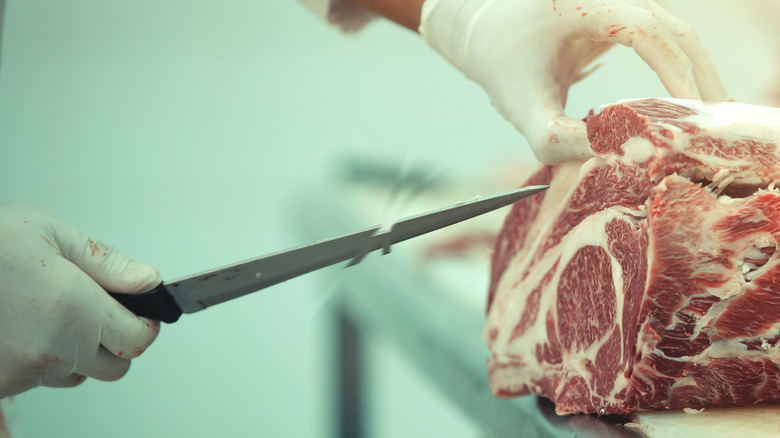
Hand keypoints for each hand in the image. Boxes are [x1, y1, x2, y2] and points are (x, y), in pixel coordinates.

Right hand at [0, 202, 160, 397]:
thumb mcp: (51, 233)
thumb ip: (108, 264)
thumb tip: (147, 280)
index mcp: (75, 307)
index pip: (138, 340)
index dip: (145, 326)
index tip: (142, 316)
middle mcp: (52, 347)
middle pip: (114, 367)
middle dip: (116, 343)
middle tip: (98, 314)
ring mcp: (22, 371)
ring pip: (74, 375)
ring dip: (75, 353)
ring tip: (47, 314)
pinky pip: (36, 382)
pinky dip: (39, 361)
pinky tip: (24, 329)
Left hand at [419, 0, 729, 163]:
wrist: (487, 35)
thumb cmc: (504, 67)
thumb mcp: (524, 108)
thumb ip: (560, 138)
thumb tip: (618, 156)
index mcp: (583, 3)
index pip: (648, 32)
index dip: (676, 73)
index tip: (689, 115)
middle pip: (674, 30)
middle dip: (698, 78)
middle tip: (714, 127)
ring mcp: (619, 1)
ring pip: (674, 33)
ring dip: (694, 74)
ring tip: (706, 120)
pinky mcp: (624, 12)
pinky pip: (663, 37)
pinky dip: (679, 68)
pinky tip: (685, 102)